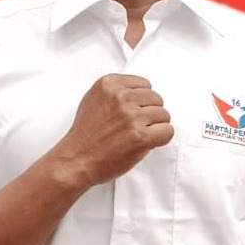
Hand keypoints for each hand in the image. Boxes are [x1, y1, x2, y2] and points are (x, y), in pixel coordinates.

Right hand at [56, 74, 173, 185]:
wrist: (77, 159)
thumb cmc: (85, 135)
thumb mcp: (94, 100)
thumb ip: (116, 92)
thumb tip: (140, 94)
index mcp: (109, 84)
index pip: (145, 84)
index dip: (141, 101)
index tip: (133, 111)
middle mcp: (121, 97)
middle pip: (156, 99)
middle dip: (149, 113)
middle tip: (136, 126)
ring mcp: (132, 116)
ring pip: (164, 115)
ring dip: (155, 127)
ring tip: (138, 135)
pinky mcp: (141, 136)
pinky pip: (168, 131)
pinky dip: (161, 139)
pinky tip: (147, 143)